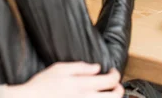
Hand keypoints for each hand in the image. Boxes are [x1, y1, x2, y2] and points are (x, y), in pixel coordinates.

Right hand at [6, 63, 123, 97]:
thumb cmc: (42, 86)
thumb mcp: (60, 69)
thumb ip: (80, 67)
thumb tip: (97, 68)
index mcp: (82, 85)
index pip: (110, 80)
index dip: (116, 74)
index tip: (112, 72)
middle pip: (115, 96)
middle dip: (119, 89)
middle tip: (114, 85)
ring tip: (106, 94)